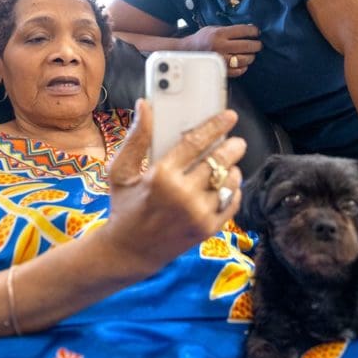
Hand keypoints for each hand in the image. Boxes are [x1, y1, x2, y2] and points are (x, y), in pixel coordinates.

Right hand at [101, 99, 246, 275]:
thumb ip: (136, 138)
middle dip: (233, 148)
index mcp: (161, 176)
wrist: (129, 252)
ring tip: (229, 166)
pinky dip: (233, 191)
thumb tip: (144, 106)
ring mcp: (197, 213)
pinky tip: (226, 186)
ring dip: (233, 170)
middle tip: (236, 142)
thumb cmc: (124, 207)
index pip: (196, 142)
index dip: (215, 126)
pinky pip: (231, 203)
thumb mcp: (120, 171)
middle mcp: (183, 194)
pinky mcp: (207, 229)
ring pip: (229, 182)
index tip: (229, 116)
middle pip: (219, 161)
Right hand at [181, 24, 261, 77]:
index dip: (253, 31)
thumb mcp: (213, 28)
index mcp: (219, 34)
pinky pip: (237, 71)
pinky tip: (244, 64)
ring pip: (244, 60)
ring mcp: (221, 59)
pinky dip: (243, 68)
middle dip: (256, 45)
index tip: (257, 32)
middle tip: (259, 45)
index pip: (243, 31)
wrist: (187, 51)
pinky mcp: (220, 69)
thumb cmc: (202, 39)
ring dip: (251, 57)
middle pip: (246, 46)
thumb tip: (248, 29)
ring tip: (252, 55)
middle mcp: (221, 46)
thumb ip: (229, 29)